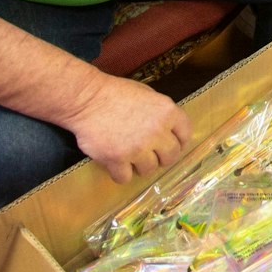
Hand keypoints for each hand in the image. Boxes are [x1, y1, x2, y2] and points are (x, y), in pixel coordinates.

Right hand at [64, 76, 192, 183]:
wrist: (86, 99)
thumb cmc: (116, 93)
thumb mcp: (147, 95)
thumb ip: (162, 114)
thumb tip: (170, 131)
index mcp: (168, 112)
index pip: (185, 135)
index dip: (178, 141)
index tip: (170, 145)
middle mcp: (157, 132)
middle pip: (171, 157)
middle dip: (161, 157)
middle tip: (149, 154)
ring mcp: (138, 148)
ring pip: (149, 170)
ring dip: (140, 165)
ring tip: (129, 156)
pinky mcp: (117, 161)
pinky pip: (126, 178)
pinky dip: (120, 173)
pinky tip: (115, 163)